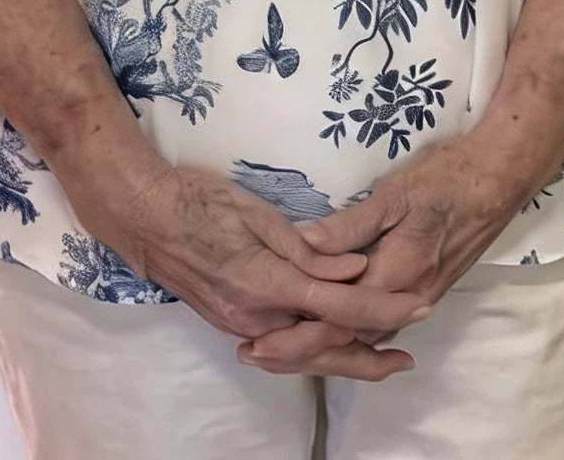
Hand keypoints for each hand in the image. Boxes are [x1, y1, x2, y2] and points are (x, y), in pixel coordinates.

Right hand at [114, 164, 433, 380]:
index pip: (339, 305)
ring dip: (343, 358)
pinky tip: (331, 344)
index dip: (383, 309)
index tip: (418, 307)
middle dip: (369, 357)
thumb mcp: (258, 213)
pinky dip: (313, 349)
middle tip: (406, 360)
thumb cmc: (200, 202)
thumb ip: (308, 249)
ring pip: (302, 353)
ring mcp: (241, 325)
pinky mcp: (232, 322)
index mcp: (267, 284)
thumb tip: (353, 270)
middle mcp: (256, 317)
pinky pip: (282, 346)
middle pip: (323, 347)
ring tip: (381, 359)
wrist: (145, 219)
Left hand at [235, 136, 533, 377]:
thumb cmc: (445, 179)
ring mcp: (415, 299)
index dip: (294, 336)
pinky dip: (347, 338)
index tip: (257, 340)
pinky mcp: (420, 292)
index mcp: (393, 275)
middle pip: (344, 342)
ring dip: (320, 348)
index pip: (334, 322)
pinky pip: (377, 328)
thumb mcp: (395, 193)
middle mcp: (404, 299)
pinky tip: (327, 334)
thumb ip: (349, 225)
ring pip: (361, 340)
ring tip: (279, 349)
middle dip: (298, 352)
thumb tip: (303, 243)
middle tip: (254, 353)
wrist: (496, 180)